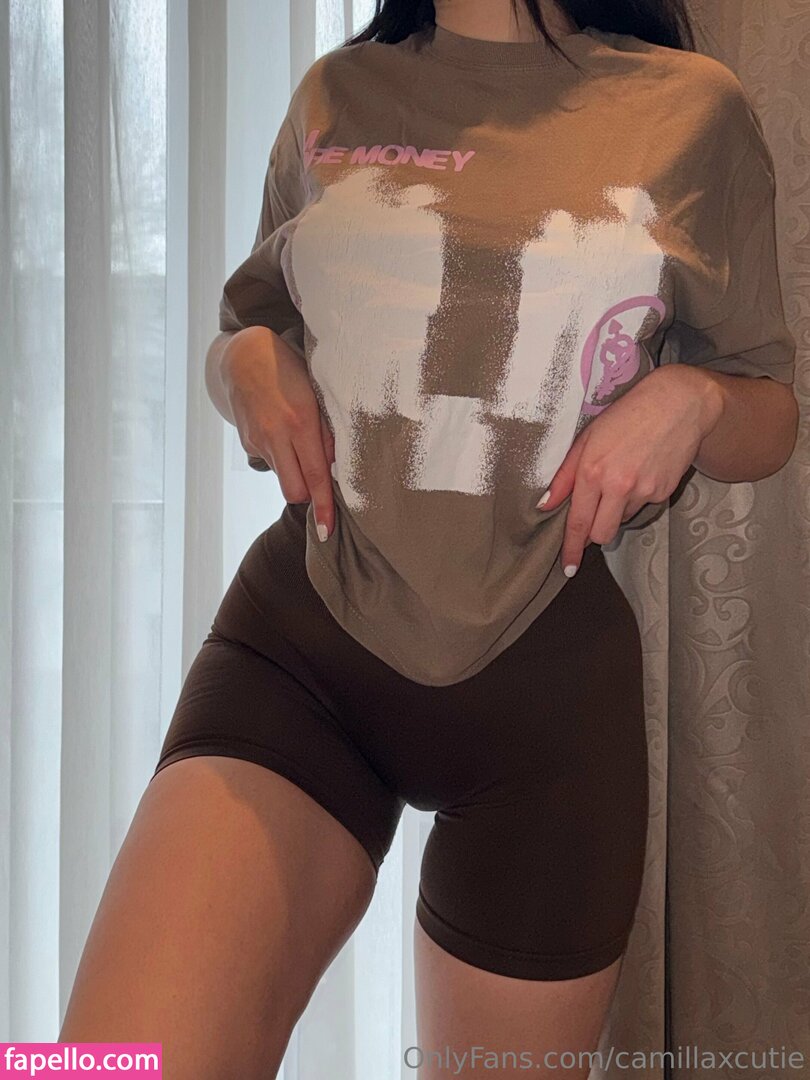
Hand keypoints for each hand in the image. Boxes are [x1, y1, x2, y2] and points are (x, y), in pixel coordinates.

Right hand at [223, 326, 335, 539]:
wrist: (243, 356)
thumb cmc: (289, 371)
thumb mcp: (316, 394)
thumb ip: (326, 432)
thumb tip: (334, 467)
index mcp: (300, 423)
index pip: (315, 476)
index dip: (322, 506)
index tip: (327, 530)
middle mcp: (276, 436)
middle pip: (294, 490)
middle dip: (308, 494)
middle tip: (318, 478)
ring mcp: (258, 441)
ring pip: (282, 477)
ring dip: (295, 472)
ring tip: (298, 444)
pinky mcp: (247, 442)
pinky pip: (271, 462)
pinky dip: (281, 457)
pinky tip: (281, 433)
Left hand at [537, 365, 722, 575]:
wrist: (678, 404)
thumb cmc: (626, 416)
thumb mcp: (587, 438)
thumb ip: (564, 476)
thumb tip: (545, 505)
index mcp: (593, 471)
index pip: (578, 522)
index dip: (571, 548)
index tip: (569, 567)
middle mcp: (618, 485)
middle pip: (602, 534)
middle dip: (595, 533)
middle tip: (594, 515)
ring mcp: (644, 490)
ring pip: (622, 520)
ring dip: (616, 509)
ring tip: (623, 475)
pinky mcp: (664, 491)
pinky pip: (643, 507)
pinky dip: (637, 498)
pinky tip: (641, 471)